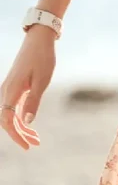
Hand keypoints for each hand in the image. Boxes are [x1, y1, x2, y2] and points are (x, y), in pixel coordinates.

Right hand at [0, 27, 55, 149]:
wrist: (40, 40)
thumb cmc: (42, 58)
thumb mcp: (42, 81)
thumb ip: (34, 102)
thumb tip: (28, 122)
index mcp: (11, 91)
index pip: (7, 120)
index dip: (15, 135)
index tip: (27, 145)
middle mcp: (7, 91)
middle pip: (8, 120)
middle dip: (19, 134)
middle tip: (34, 145)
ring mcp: (11, 89)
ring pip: (11, 115)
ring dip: (22, 128)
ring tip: (36, 139)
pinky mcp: (17, 87)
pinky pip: (15, 107)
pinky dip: (23, 118)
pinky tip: (31, 126)